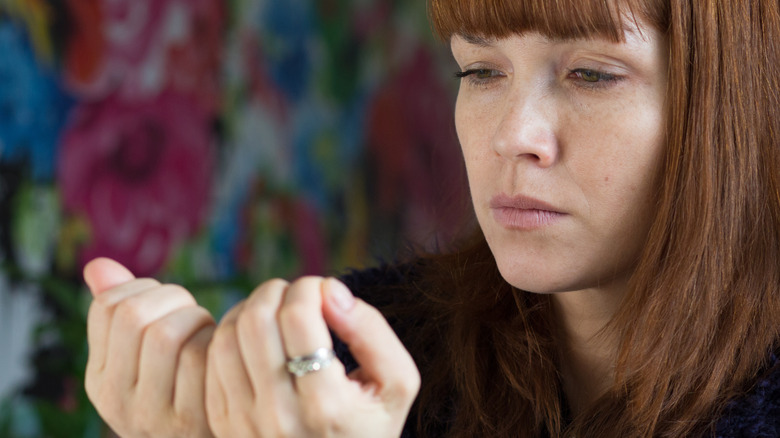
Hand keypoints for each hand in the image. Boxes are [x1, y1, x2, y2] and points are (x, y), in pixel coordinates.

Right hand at [84, 258, 215, 437]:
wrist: (207, 435)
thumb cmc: (181, 383)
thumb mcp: (142, 354)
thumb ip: (120, 312)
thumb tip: (96, 265)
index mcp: (99, 377)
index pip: (108, 306)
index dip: (145, 288)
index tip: (165, 302)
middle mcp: (115, 400)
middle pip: (134, 315)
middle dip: (172, 298)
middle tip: (191, 312)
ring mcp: (151, 413)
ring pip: (166, 333)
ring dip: (196, 318)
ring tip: (205, 330)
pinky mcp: (191, 418)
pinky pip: (201, 357)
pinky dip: (215, 342)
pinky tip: (219, 352)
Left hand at [205, 276, 419, 437]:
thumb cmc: (369, 425)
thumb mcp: (397, 383)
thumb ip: (372, 330)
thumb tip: (330, 289)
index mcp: (325, 405)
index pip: (297, 317)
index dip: (309, 288)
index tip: (323, 292)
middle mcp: (278, 416)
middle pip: (255, 321)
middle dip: (277, 291)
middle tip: (297, 296)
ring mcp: (243, 422)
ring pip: (227, 335)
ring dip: (251, 308)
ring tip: (277, 312)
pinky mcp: (221, 422)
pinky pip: (209, 358)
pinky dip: (231, 332)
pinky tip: (257, 336)